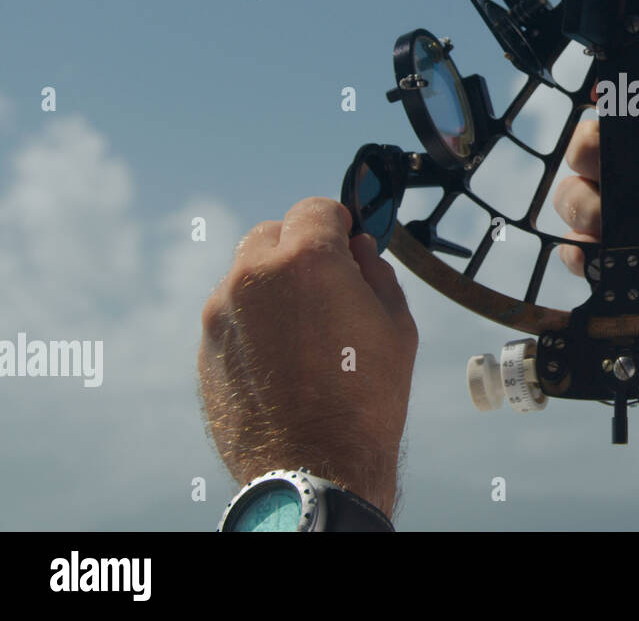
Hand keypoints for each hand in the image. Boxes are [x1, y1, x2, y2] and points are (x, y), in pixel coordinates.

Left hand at [198, 197, 416, 518]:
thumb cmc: (366, 396)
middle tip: (326, 285)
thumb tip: (358, 250)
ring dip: (273, 283)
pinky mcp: (207, 344)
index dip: (338, 223)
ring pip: (247, 273)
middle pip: (273, 233)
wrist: (314, 465)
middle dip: (299, 248)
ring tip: (303, 329)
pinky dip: (255, 319)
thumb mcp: (396, 324)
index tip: (348, 242)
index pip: (316, 209)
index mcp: (307, 260)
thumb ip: (375, 272)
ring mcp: (223, 310)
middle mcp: (254, 275)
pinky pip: (233, 312)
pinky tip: (281, 357)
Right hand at [552, 49, 638, 301]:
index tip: (601, 102)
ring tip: (625, 228)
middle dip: (586, 155)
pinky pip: (569, 248)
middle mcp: (629, 179)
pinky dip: (584, 254)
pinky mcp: (601, 260)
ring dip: (588, 210)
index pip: (613, 115)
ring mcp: (612, 219)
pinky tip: (609, 259)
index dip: (602, 107)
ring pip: (568, 196)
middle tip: (609, 170)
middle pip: (579, 150)